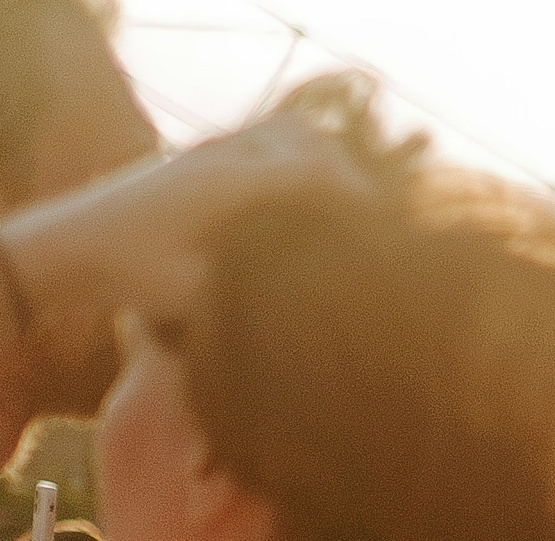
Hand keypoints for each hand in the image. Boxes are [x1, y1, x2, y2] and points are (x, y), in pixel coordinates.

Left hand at [6, 103, 377, 335]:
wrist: (74, 245)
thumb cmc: (133, 280)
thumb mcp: (198, 296)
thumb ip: (254, 292)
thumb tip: (315, 302)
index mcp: (228, 185)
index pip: (316, 173)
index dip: (360, 200)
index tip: (387, 233)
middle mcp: (221, 155)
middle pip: (313, 143)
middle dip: (352, 178)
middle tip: (377, 224)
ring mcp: (211, 147)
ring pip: (294, 131)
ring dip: (328, 162)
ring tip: (349, 208)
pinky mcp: (205, 152)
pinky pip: (270, 137)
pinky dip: (302, 157)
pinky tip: (311, 199)